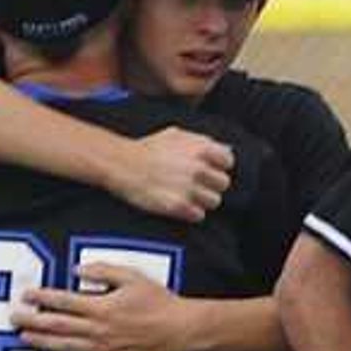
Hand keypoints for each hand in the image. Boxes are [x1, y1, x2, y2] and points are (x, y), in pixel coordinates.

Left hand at [17, 259, 200, 350]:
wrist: (179, 329)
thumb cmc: (157, 302)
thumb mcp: (131, 276)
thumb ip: (102, 270)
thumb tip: (78, 268)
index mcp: (101, 306)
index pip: (63, 301)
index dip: (42, 297)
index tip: (27, 295)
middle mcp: (98, 329)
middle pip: (57, 325)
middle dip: (32, 321)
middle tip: (14, 318)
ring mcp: (103, 349)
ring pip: (65, 346)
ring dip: (42, 342)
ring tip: (24, 338)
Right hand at [108, 128, 233, 222]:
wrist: (122, 165)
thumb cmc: (148, 149)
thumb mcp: (176, 135)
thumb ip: (201, 141)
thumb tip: (225, 149)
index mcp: (201, 149)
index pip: (228, 161)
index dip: (219, 166)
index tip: (209, 169)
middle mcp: (198, 169)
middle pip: (223, 184)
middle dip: (211, 185)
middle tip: (197, 185)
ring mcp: (190, 189)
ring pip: (214, 202)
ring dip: (202, 200)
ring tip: (187, 196)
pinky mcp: (179, 206)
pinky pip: (199, 215)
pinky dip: (191, 213)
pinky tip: (179, 205)